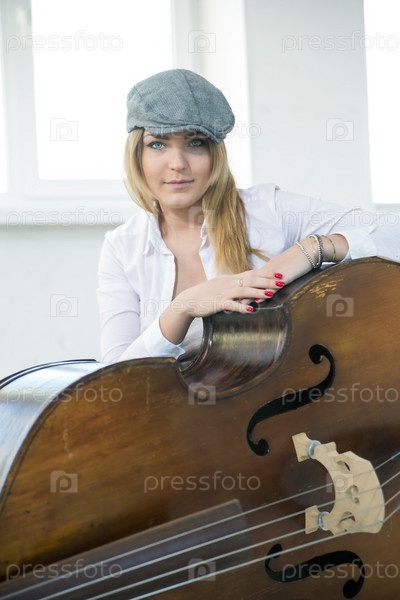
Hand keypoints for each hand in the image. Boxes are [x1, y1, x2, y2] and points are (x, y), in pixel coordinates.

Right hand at [159, 269, 284, 344]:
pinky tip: (252, 309)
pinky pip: (232, 304)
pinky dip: (242, 306)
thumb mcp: (221, 287)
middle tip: (282, 281)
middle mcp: (228, 283)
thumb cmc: (205, 295)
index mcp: (230, 279)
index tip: (279, 274)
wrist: (188, 301)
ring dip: (258, 291)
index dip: (266, 274)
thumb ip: (234, 286)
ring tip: (271, 293)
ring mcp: (223, 292)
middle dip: (267, 281)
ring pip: (244, 290)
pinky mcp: (218, 302)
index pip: (251, 274)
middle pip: (251, 280)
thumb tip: (247, 287)